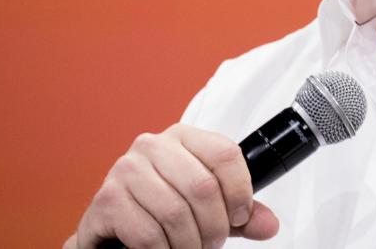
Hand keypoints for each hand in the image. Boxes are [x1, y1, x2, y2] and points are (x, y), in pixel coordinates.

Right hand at [64, 124, 279, 248]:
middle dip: (214, 227)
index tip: (239, 217)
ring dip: (190, 243)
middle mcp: (152, 146)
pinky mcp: (107, 200)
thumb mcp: (207, 206)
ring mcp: (127, 170)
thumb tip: (269, 226)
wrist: (111, 226)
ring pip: (176, 213)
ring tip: (190, 248)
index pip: (226, 154)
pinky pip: (148, 234)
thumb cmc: (160, 207)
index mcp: (182, 137)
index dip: (241, 191)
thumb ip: (240, 213)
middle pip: (203, 187)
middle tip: (211, 242)